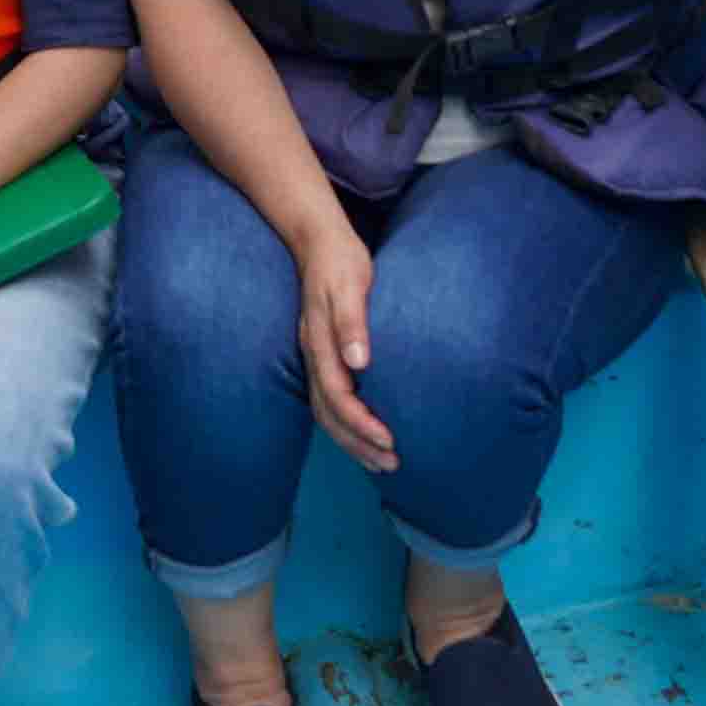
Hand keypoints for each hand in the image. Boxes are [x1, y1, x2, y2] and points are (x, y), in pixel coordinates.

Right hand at [294, 228, 393, 471]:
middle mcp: (313, 356)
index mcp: (318, 344)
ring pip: (327, 412)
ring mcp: (315, 357)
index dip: (362, 424)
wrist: (317, 241)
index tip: (389, 441)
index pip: (338, 397)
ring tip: (381, 460)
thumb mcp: (348, 285)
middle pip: (329, 415)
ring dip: (352, 441)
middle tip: (391, 464)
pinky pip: (331, 400)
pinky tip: (367, 430)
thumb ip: (351, 322)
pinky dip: (347, 423)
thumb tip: (360, 363)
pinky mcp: (323, 355)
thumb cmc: (339, 262)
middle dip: (358, 444)